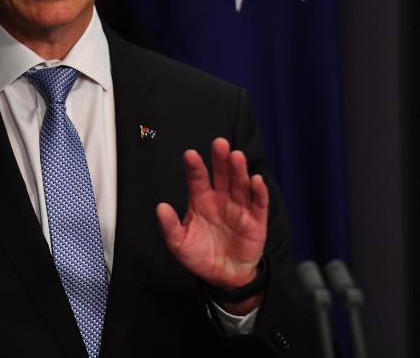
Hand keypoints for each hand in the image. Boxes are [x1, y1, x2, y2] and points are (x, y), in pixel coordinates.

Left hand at [156, 139, 267, 298]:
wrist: (223, 276)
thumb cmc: (200, 255)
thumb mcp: (179, 243)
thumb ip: (169, 226)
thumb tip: (160, 207)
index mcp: (201, 200)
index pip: (198, 179)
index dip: (195, 167)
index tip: (190, 154)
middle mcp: (221, 199)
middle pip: (222, 175)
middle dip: (220, 159)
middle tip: (219, 143)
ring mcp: (239, 208)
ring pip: (240, 184)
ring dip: (239, 170)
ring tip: (236, 156)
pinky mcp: (255, 221)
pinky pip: (258, 204)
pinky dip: (259, 192)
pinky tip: (256, 180)